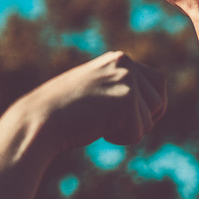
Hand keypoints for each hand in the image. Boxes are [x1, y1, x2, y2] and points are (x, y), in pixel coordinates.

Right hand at [13, 51, 165, 148]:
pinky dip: (121, 139)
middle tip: (112, 121)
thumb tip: (157, 102)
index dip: (151, 105)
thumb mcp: (98, 90)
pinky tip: (98, 129)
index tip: (132, 116)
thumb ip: (122, 88)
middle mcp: (126, 64)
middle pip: (159, 102)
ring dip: (129, 130)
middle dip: (141, 119)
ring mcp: (127, 81)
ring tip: (100, 122)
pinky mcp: (126, 101)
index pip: (159, 82)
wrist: (38, 119)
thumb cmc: (65, 111)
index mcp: (119, 59)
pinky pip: (138, 133)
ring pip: (150, 120)